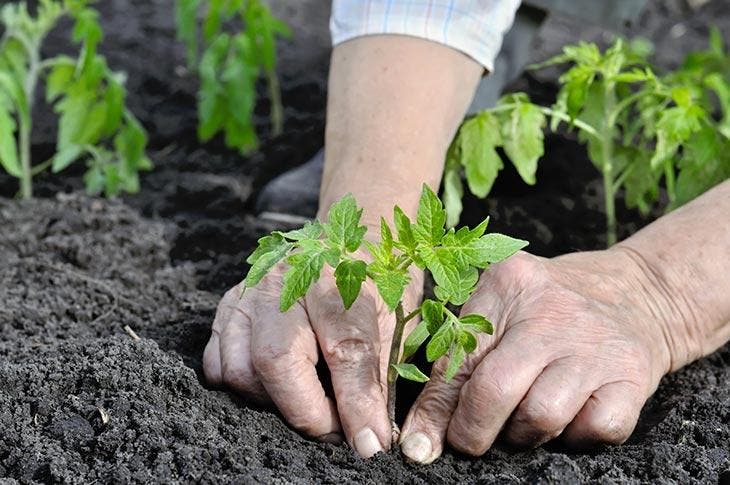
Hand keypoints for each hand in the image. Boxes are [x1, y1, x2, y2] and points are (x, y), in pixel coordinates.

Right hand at [203, 256, 422, 457]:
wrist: (347, 242)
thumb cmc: (374, 285)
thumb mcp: (392, 322)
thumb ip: (377, 376)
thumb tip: (369, 436)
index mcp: (339, 277)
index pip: (345, 348)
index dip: (356, 404)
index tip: (368, 442)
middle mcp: (288, 279)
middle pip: (277, 359)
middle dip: (306, 412)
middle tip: (334, 429)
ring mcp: (251, 291)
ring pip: (240, 367)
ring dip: (273, 401)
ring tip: (305, 402)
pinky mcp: (229, 304)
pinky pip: (217, 361)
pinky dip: (243, 386)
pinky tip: (274, 386)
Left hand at [398, 249, 673, 462]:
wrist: (638, 291)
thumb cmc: (550, 308)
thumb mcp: (500, 312)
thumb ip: (458, 364)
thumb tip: (422, 440)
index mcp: (508, 284)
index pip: (458, 358)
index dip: (436, 411)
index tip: (421, 446)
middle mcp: (552, 311)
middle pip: (496, 389)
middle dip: (474, 431)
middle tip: (473, 440)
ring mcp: (596, 343)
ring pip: (542, 416)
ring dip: (525, 435)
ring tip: (524, 420)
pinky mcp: (633, 376)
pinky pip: (596, 429)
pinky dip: (577, 437)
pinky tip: (571, 416)